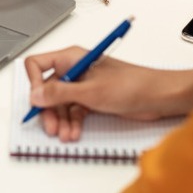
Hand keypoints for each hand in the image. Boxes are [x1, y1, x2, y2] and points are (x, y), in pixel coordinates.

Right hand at [24, 47, 192, 141]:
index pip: (38, 65)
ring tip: (66, 134)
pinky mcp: (92, 98)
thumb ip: (60, 92)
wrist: (158, 96)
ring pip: (60, 103)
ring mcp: (83, 85)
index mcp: (72, 58)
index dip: (34, 83)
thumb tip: (36, 94)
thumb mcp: (91, 91)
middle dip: (48, 109)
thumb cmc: (132, 84)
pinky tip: (74, 133)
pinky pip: (74, 111)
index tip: (38, 101)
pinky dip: (72, 122)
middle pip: (48, 89)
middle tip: (51, 127)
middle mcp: (75, 69)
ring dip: (61, 120)